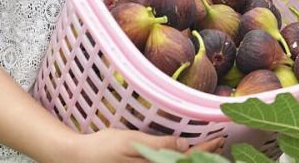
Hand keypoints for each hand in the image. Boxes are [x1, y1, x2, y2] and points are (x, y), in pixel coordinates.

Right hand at [59, 129, 222, 161]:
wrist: (78, 159)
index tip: (219, 137)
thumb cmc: (103, 148)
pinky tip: (184, 154)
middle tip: (220, 142)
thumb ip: (159, 146)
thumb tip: (185, 147)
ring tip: (209, 148)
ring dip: (194, 159)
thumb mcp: (131, 142)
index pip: (187, 158)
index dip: (206, 149)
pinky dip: (179, 160)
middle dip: (205, 156)